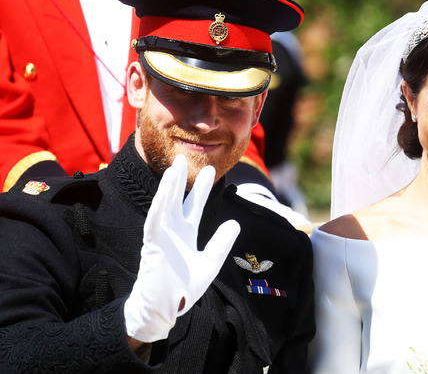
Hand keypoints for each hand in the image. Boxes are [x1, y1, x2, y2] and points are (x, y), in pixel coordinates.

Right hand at [124, 154, 240, 342]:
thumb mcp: (211, 262)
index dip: (200, 189)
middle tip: (187, 158)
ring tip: (176, 166)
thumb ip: (222, 243)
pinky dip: (160, 204)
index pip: (194, 206)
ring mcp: (161, 236)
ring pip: (164, 205)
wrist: (165, 308)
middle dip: (183, 179)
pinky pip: (155, 220)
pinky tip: (165, 190)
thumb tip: (235, 223)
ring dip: (169, 186)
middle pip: (178, 199)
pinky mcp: (153, 245)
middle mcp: (173, 231)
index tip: (210, 171)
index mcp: (185, 234)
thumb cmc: (184, 288)